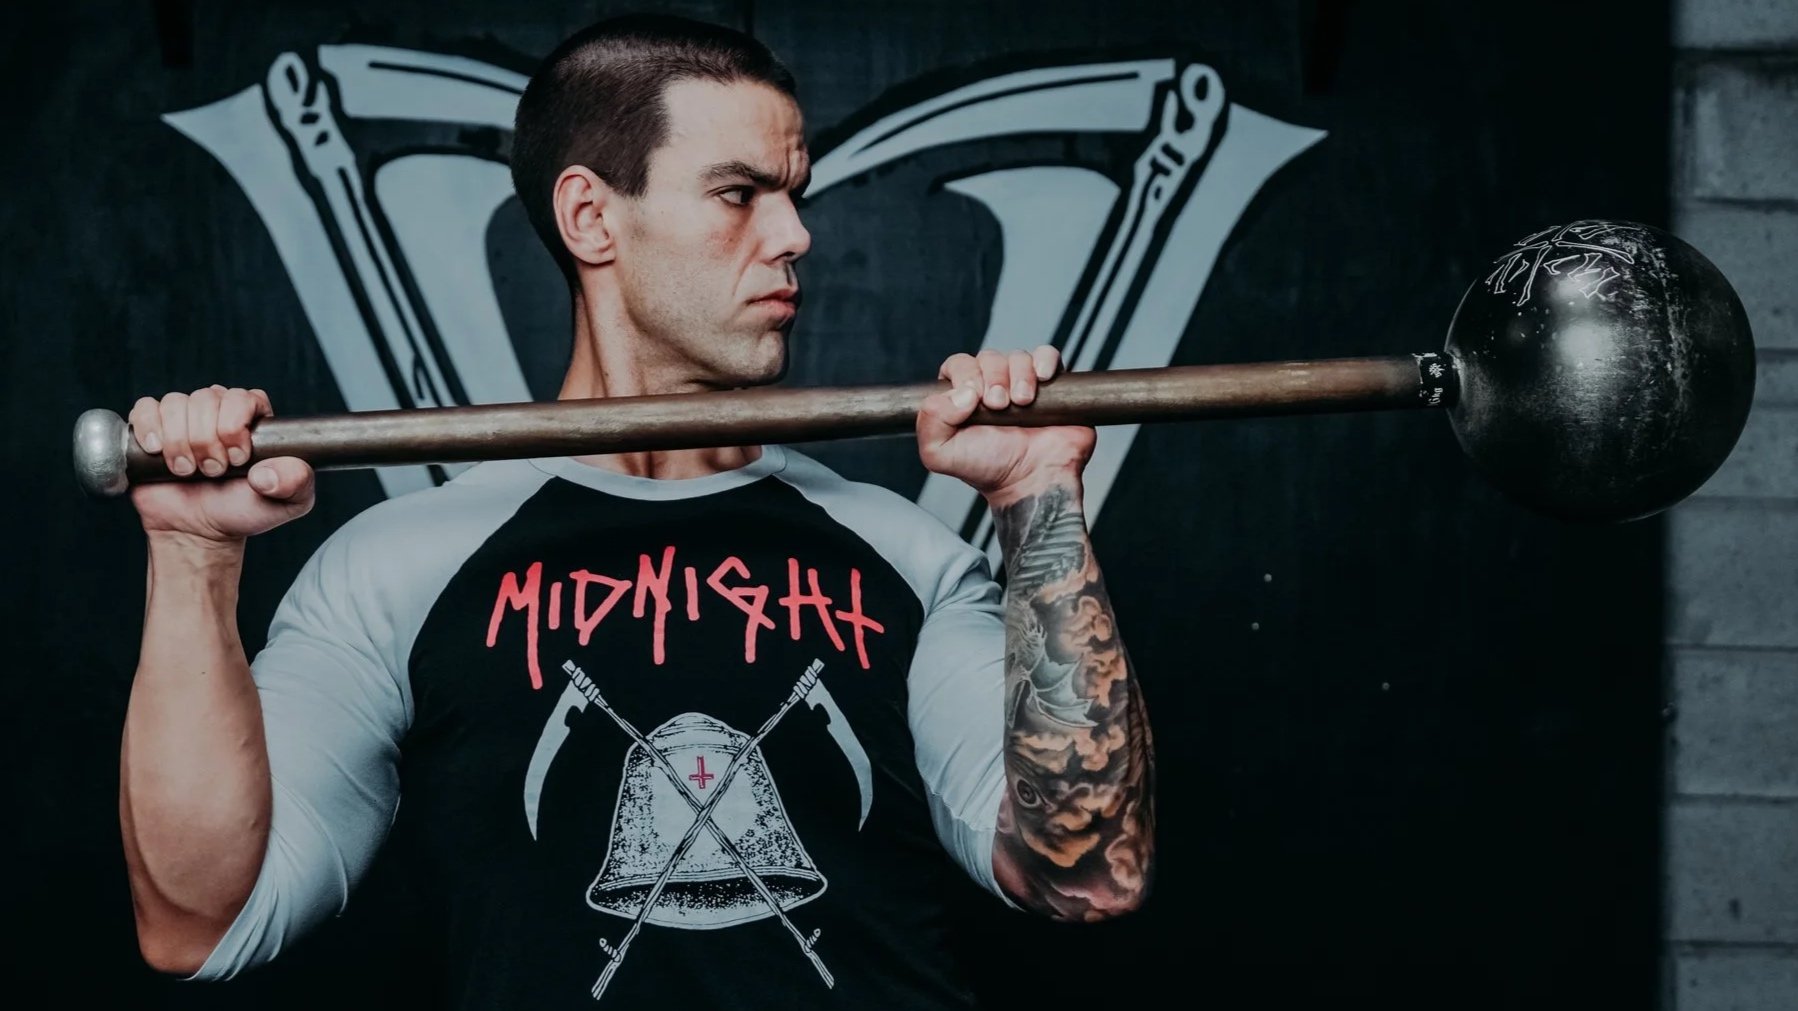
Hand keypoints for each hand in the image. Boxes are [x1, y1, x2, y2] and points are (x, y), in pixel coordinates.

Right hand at [127, 385, 315, 543]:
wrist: (199, 531)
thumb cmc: (243, 511)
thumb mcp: (288, 502)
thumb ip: (297, 482)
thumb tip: (267, 472)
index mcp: (253, 419)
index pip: (243, 398)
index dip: (235, 425)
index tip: (237, 459)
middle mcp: (219, 411)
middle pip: (206, 399)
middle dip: (207, 440)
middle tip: (213, 471)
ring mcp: (185, 418)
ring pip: (176, 403)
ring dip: (180, 441)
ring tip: (188, 470)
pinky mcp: (153, 427)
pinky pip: (146, 408)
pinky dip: (150, 428)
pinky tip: (157, 451)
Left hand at [917, 347, 1095, 504]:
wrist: (1032, 481)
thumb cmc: (989, 469)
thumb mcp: (940, 453)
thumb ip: (930, 421)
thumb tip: (961, 393)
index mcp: (962, 397)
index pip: (959, 364)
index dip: (966, 374)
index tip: (975, 399)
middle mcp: (992, 386)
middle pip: (989, 357)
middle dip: (993, 378)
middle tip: (999, 406)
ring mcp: (1022, 383)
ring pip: (1018, 356)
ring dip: (1019, 375)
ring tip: (1021, 402)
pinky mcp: (1052, 385)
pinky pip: (1048, 355)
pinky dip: (1045, 360)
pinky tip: (1042, 379)